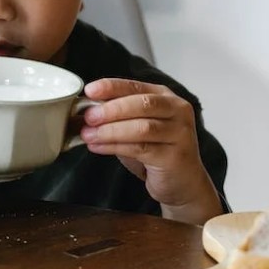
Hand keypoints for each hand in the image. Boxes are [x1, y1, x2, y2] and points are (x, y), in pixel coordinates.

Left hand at [79, 78, 222, 224]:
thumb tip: (86, 111)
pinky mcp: (175, 156)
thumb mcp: (137, 127)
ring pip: (142, 127)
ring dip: (110, 130)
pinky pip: (141, 149)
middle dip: (111, 109)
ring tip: (89, 135)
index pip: (136, 86)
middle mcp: (177, 111)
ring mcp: (180, 133)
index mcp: (166, 97)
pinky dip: (115, 147)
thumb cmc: (157, 151)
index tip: (90, 90)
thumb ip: (119, 116)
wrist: (182, 182)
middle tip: (88, 117)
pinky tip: (99, 147)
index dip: (111, 87)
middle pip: (142, 104)